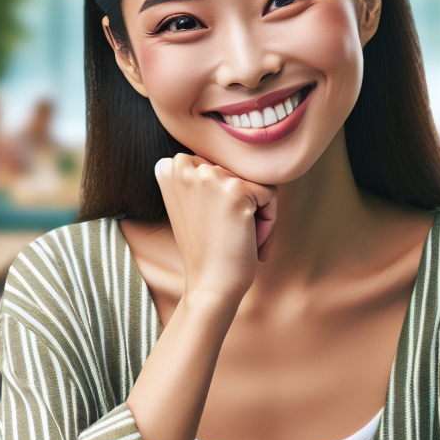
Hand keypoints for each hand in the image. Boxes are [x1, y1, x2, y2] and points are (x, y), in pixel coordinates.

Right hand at [155, 154, 276, 304]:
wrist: (210, 284)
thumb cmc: (207, 248)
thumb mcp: (192, 203)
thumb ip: (203, 176)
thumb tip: (240, 155)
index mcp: (169, 166)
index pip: (216, 165)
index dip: (223, 196)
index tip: (213, 222)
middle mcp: (184, 165)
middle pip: (236, 172)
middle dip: (241, 205)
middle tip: (226, 234)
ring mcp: (210, 176)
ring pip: (254, 183)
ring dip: (256, 215)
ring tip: (238, 238)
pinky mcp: (236, 190)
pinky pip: (270, 196)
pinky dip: (268, 222)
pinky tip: (249, 241)